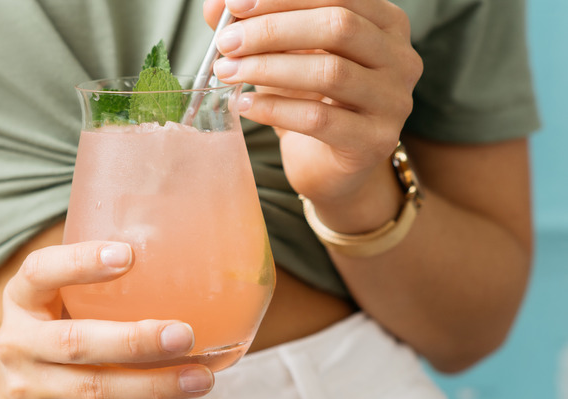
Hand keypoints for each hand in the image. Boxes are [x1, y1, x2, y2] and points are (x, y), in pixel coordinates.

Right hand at [0, 241, 213, 398]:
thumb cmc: (49, 323)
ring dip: (154, 383)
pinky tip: (182, 389)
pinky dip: (149, 398)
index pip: (40, 272)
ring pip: (97, 388)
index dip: (80, 262)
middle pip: (75, 343)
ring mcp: (32, 387)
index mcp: (21, 298)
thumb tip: (175, 255)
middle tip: (183, 334)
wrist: (4, 387)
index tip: (127, 255)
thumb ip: (93, 277)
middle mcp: (19, 343)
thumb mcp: (53, 293)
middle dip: (133, 341)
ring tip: (200, 376)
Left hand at [204, 0, 421, 215]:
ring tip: (227, 73)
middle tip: (227, 44)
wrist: (328, 165)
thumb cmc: (309, 99)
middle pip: (337, 26)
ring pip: (329, 73)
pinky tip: (245, 106)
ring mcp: (393, 102)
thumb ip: (254, 26)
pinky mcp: (375, 142)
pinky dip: (275, 109)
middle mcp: (400, 58)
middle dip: (272, 31)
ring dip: (268, 69)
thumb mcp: (283, 55)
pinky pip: (319, 119)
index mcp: (385, 22)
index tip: (234, 5)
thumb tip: (215, 4)